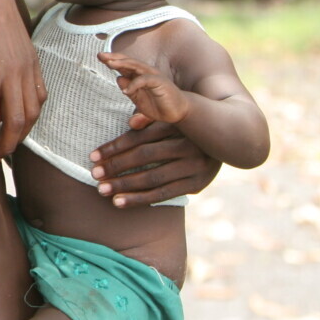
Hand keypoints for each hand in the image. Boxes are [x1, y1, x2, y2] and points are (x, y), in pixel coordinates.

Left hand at [0, 0, 43, 167]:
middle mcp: (12, 71)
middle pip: (16, 122)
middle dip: (5, 147)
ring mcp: (27, 65)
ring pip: (33, 111)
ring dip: (21, 134)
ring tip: (6, 145)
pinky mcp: (34, 59)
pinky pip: (41, 94)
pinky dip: (34, 113)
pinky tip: (22, 120)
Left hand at [90, 122, 220, 206]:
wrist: (227, 138)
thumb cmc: (186, 125)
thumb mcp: (171, 116)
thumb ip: (150, 117)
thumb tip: (132, 122)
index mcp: (178, 126)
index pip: (139, 137)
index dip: (114, 147)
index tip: (93, 156)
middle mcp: (189, 146)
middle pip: (145, 157)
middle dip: (116, 167)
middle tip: (94, 175)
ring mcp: (195, 167)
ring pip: (153, 178)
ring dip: (125, 186)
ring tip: (102, 191)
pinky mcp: (197, 184)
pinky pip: (164, 194)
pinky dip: (141, 199)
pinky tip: (119, 203)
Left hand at [99, 52, 189, 127]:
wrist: (178, 112)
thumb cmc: (158, 105)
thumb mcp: (139, 100)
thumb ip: (130, 91)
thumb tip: (119, 79)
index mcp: (139, 75)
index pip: (124, 65)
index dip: (112, 60)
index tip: (99, 56)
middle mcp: (146, 72)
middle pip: (128, 62)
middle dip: (114, 58)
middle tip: (100, 55)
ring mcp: (153, 76)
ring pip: (136, 66)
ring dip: (122, 65)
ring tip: (109, 64)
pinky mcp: (160, 82)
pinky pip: (145, 80)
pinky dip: (135, 84)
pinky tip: (125, 91)